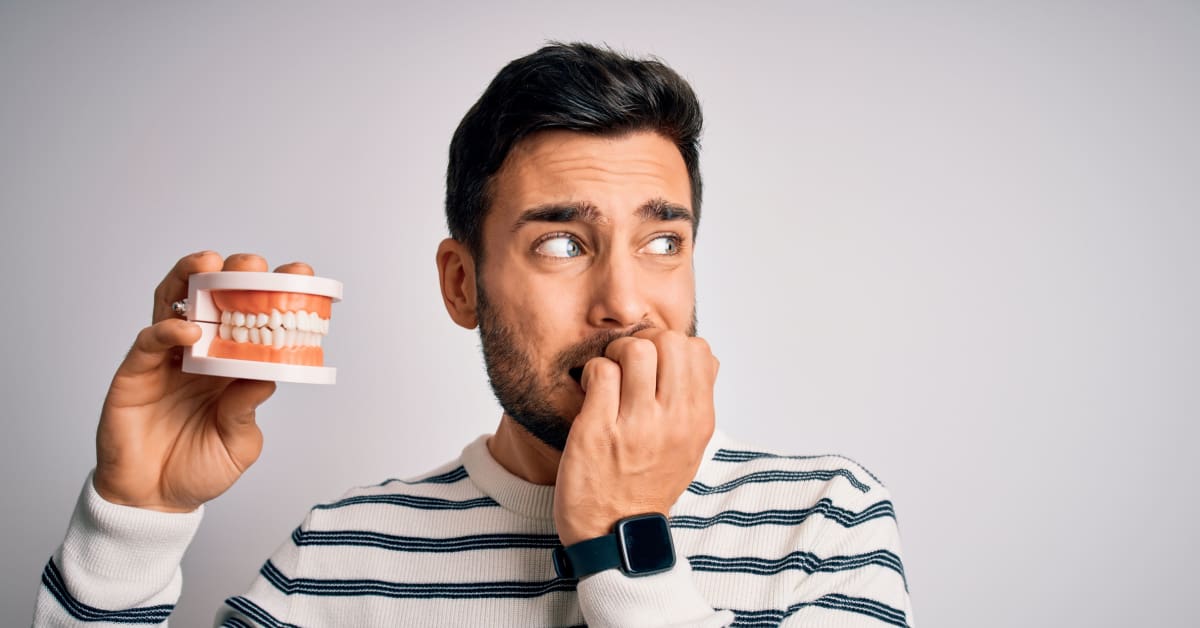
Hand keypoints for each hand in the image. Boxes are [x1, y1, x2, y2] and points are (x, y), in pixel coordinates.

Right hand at [93, 252, 313, 512]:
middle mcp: (200, 354)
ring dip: (189, 278)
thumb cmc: (198, 470)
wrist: (153, 502)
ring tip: (209, 264)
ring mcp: (166, 360)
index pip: (255, 321)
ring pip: (174, 303)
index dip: (275, 294)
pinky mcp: (135, 373)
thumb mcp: (238, 444)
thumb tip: (265, 376)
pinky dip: (168, 329)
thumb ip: (247, 411)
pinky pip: (150, 341)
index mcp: (232, 367)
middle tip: (251, 266)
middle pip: (214, 299)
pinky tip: (187, 329)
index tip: (300, 275)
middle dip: (233, 275)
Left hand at [553, 328, 718, 546]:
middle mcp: (673, 421)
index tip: (655, 364)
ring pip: (635, 350)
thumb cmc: (649, 484)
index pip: (699, 350)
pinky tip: (591, 390)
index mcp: (698, 421)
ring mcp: (636, 426)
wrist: (617, 533)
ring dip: (616, 354)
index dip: (672, 345)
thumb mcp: (690, 446)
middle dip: (644, 341)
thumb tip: (704, 356)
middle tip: (628, 363)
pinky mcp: (598, 430)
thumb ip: (698, 401)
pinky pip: (601, 371)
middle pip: (669, 341)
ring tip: (609, 375)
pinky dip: (592, 372)